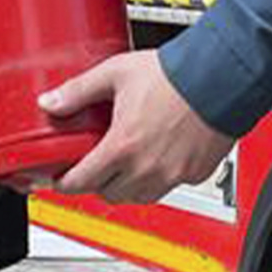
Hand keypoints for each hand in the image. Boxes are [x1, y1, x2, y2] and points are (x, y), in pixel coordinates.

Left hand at [42, 51, 234, 202]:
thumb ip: (78, 91)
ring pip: (137, 197)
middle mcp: (146, 168)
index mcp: (122, 146)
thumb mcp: (115, 73)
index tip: (60, 178)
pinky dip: (156, 180)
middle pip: (108, 194)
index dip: (64, 183)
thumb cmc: (174, 74)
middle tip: (92, 165)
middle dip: (96, 182)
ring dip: (125, 187)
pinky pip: (167, 188)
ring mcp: (171, 174)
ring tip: (123, 164)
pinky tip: (154, 158)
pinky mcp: (193, 174)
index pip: (81, 182)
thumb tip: (51, 101)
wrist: (221, 76)